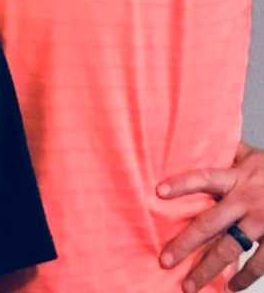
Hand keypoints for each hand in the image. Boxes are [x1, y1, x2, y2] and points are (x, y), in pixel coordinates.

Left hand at [158, 142, 263, 290]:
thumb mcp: (254, 157)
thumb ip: (231, 151)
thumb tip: (207, 134)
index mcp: (236, 178)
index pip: (204, 178)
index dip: (182, 184)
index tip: (158, 192)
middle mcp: (245, 200)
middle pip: (209, 223)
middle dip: (185, 243)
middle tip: (165, 260)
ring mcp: (260, 221)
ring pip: (228, 248)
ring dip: (207, 269)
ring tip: (190, 285)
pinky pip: (258, 263)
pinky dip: (244, 278)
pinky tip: (231, 286)